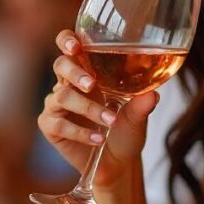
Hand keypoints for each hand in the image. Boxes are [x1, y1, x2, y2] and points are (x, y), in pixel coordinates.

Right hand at [37, 30, 158, 190]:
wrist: (117, 163)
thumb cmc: (125, 131)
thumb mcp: (137, 116)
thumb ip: (143, 103)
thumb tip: (154, 93)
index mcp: (87, 72)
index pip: (69, 46)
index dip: (67, 40)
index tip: (76, 46)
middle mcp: (68, 84)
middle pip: (60, 65)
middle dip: (75, 72)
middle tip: (92, 84)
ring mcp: (56, 105)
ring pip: (62, 96)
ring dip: (88, 108)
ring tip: (109, 121)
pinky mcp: (50, 126)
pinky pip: (59, 124)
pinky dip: (81, 132)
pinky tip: (98, 139)